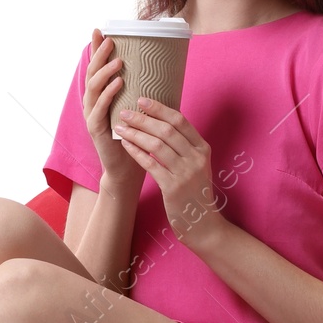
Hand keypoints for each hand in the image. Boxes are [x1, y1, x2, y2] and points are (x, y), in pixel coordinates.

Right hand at [83, 29, 143, 191]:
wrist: (127, 168)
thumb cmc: (136, 137)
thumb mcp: (138, 110)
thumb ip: (142, 90)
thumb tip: (163, 68)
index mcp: (101, 95)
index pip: (98, 67)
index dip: (97, 49)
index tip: (100, 30)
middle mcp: (93, 103)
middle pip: (91, 73)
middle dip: (99, 55)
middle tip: (110, 40)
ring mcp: (92, 116)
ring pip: (93, 89)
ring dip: (104, 72)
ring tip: (118, 60)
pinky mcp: (96, 130)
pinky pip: (99, 109)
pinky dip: (108, 94)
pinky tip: (118, 83)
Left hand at [114, 97, 227, 249]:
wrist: (202, 222)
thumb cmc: (194, 191)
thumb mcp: (196, 164)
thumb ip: (184, 145)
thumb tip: (161, 121)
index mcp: (202, 148)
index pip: (180, 121)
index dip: (160, 108)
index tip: (142, 99)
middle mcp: (196, 158)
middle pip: (167, 130)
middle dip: (143, 118)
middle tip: (124, 111)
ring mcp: (186, 173)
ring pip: (157, 145)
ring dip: (135, 134)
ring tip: (120, 127)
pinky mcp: (173, 188)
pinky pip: (150, 164)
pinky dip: (136, 152)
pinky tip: (125, 144)